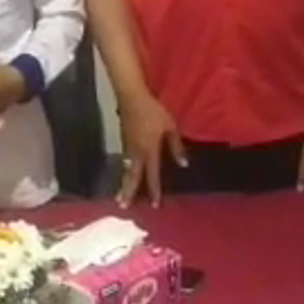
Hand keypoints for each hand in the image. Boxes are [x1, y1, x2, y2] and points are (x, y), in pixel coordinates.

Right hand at [116, 93, 185, 207]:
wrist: (131, 96)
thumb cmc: (153, 111)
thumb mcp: (170, 127)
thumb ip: (176, 146)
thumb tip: (183, 164)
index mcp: (149, 150)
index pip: (153, 175)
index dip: (155, 190)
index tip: (155, 205)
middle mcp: (137, 152)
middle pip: (133, 176)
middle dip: (128, 192)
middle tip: (124, 207)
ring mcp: (128, 146)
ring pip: (127, 170)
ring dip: (124, 184)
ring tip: (120, 197)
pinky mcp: (124, 140)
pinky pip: (125, 161)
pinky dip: (124, 172)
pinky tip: (125, 174)